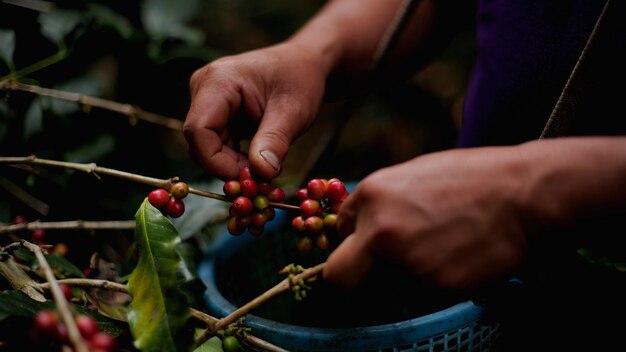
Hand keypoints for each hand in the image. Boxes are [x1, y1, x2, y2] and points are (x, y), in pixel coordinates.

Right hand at [184, 42, 327, 179]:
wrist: (304, 64)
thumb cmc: (300, 79)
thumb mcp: (294, 112)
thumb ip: (275, 142)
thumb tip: (262, 174)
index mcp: (218, 80)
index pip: (198, 130)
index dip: (216, 161)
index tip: (247, 177)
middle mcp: (204, 88)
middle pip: (201, 141)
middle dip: (229, 165)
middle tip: (261, 179)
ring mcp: (207, 100)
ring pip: (208, 147)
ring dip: (234, 164)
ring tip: (265, 166)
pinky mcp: (215, 113)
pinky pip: (216, 144)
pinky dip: (236, 158)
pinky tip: (259, 159)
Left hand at [324, 146, 530, 290]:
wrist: (524, 196)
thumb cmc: (474, 178)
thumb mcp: (415, 174)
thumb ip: (380, 201)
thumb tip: (361, 223)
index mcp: (372, 195)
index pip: (339, 235)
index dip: (356, 239)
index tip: (373, 241)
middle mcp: (379, 232)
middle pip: (340, 278)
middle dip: (355, 275)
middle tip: (380, 268)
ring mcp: (406, 264)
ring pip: (381, 290)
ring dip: (397, 279)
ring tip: (435, 253)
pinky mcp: (433, 289)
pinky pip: (415, 295)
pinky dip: (428, 285)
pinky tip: (453, 261)